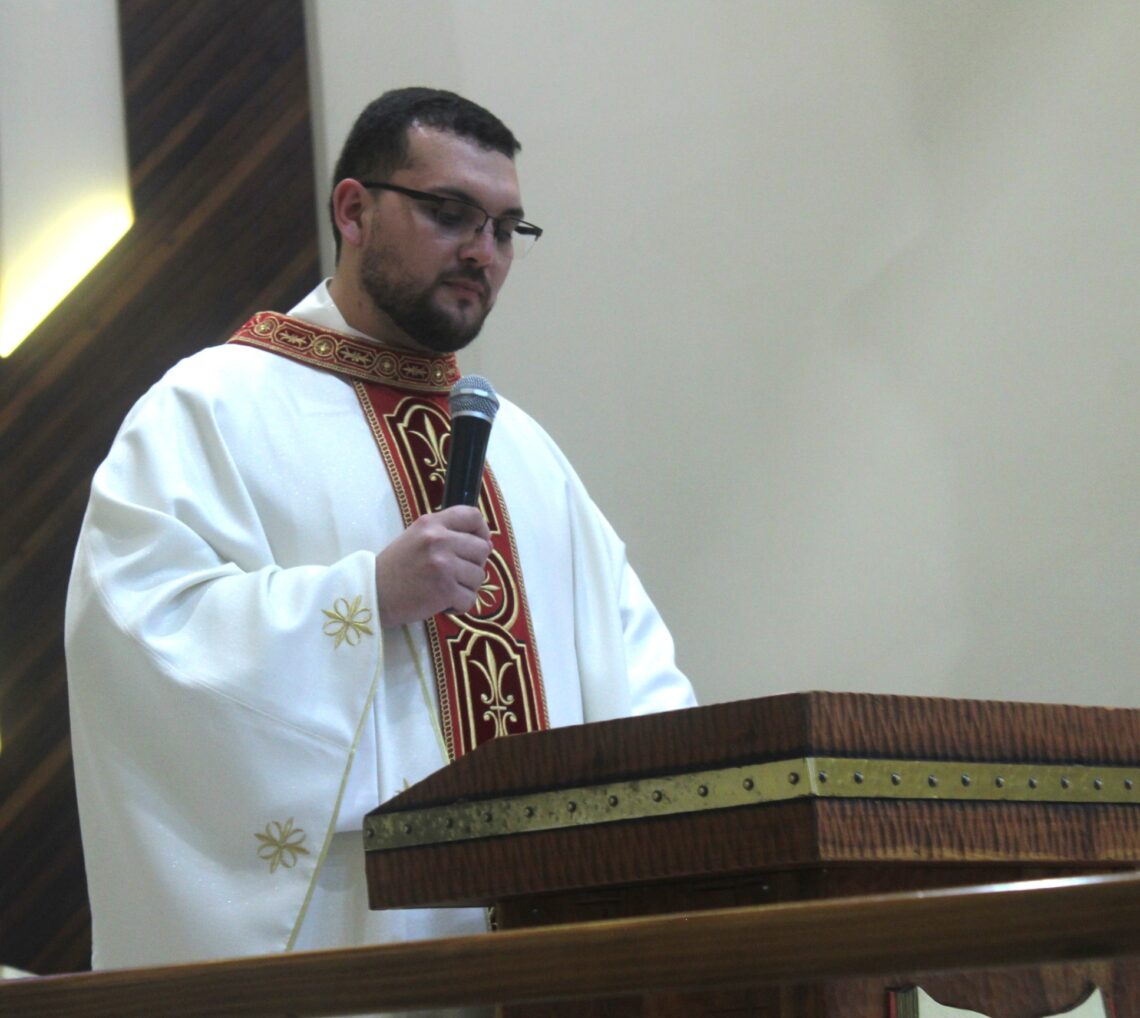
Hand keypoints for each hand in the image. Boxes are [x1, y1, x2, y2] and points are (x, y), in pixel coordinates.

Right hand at [374, 506, 491, 625]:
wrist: (372, 593)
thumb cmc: (396, 567)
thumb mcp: (417, 537)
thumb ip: (447, 534)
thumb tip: (486, 543)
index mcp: (432, 523)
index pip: (473, 516)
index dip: (482, 531)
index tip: (478, 543)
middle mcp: (439, 539)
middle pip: (482, 549)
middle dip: (473, 564)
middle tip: (454, 573)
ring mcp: (443, 565)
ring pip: (479, 576)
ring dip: (466, 586)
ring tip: (444, 588)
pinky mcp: (445, 590)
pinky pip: (470, 599)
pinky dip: (459, 605)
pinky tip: (442, 602)